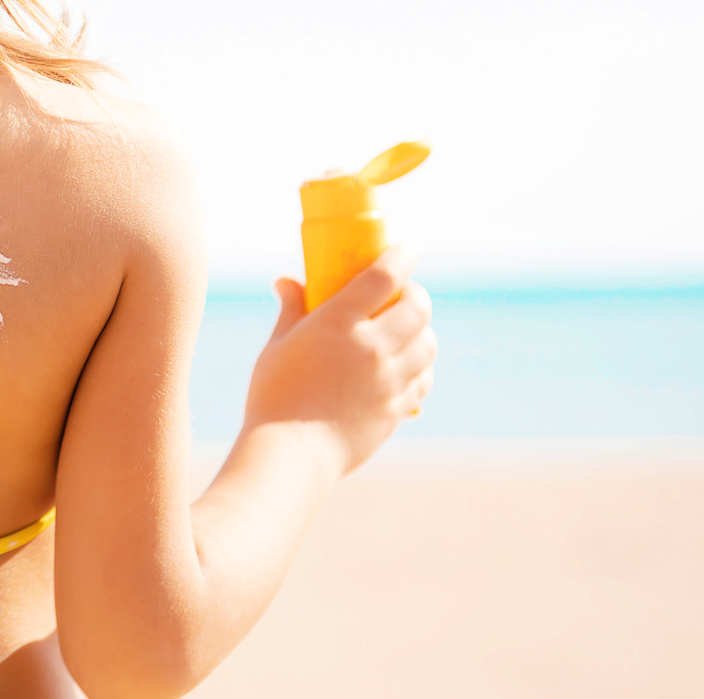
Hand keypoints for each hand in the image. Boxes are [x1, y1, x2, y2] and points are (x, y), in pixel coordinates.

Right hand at [242, 246, 436, 477]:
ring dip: (422, 330)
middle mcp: (372, 348)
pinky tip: (406, 366)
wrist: (291, 454)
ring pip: (428, 344)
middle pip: (418, 307)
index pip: (383, 275)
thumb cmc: (274, 396)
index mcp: (339, 323)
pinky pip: (424, 380)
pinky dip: (421, 367)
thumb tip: (286, 280)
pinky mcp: (396, 409)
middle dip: (416, 294)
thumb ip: (291, 308)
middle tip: (403, 294)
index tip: (404, 249)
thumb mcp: (278, 345)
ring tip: (407, 330)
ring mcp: (389, 381)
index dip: (400, 256)